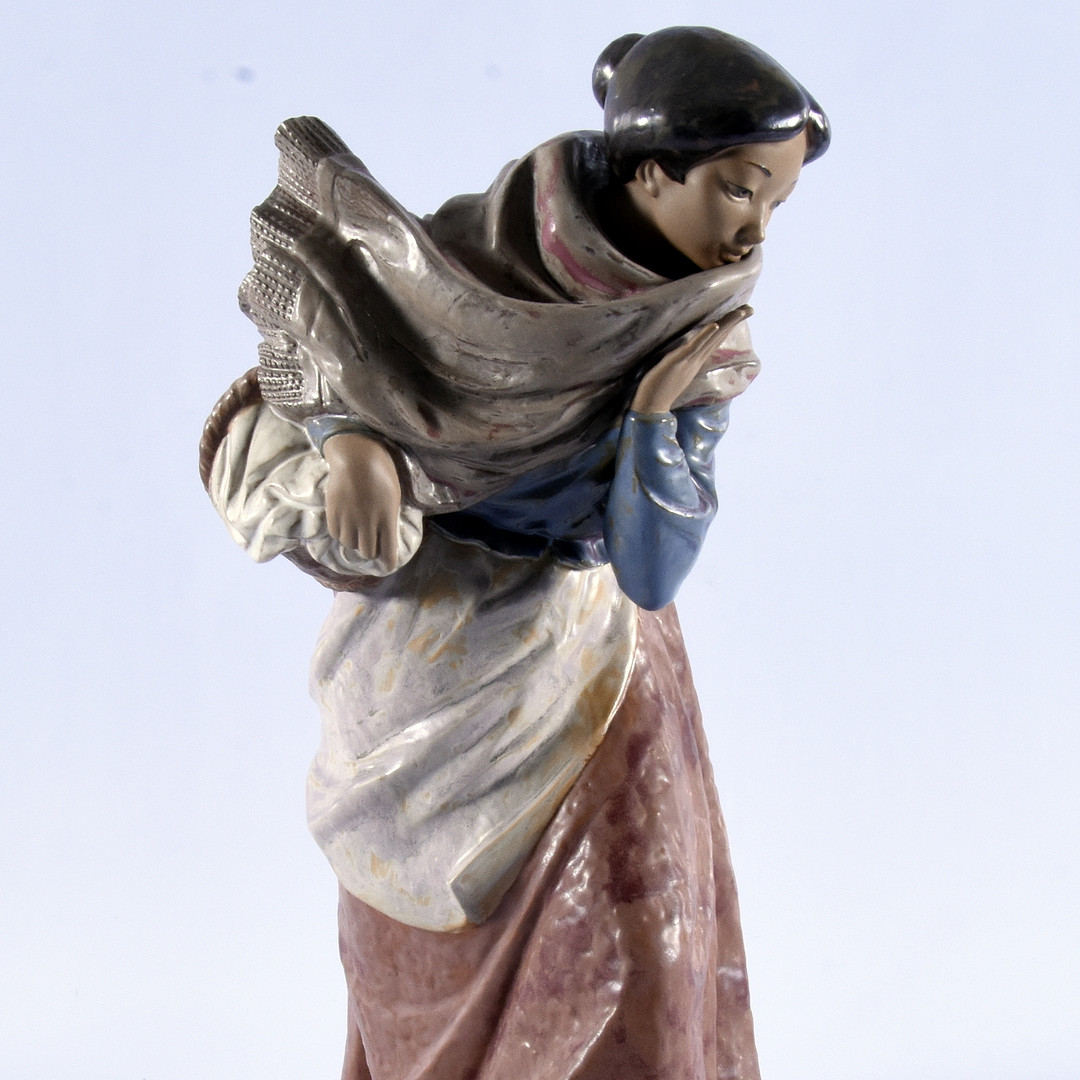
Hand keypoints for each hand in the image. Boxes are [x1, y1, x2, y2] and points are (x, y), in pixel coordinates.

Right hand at [323, 432, 402, 566]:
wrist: (355, 455)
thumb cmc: (381, 471)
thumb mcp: (393, 495)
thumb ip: (389, 517)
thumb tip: (386, 536)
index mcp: (387, 518)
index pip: (388, 551)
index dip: (388, 562)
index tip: (388, 566)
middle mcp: (368, 522)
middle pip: (368, 552)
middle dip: (371, 551)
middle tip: (371, 544)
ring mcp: (349, 518)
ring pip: (350, 544)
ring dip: (355, 541)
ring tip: (357, 530)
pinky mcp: (333, 512)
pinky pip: (336, 534)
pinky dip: (341, 533)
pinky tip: (345, 524)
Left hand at [631, 305, 752, 413]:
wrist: (651, 408)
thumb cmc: (657, 391)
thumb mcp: (673, 373)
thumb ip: (682, 363)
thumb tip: (686, 354)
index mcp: (695, 362)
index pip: (715, 341)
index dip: (728, 327)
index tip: (741, 315)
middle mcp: (696, 361)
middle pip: (719, 337)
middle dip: (734, 322)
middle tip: (751, 308)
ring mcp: (689, 361)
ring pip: (712, 340)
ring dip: (727, 324)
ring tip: (741, 312)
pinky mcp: (678, 362)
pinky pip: (694, 347)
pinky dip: (705, 336)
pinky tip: (715, 325)